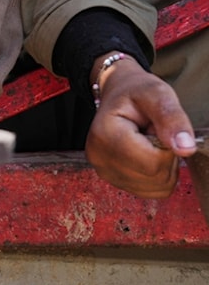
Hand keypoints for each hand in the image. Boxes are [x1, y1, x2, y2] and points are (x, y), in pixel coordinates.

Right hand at [85, 53, 197, 197]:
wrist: (117, 94)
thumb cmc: (136, 92)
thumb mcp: (157, 94)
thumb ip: (172, 119)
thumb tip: (186, 148)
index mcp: (105, 134)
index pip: (152, 163)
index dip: (169, 149)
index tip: (159, 129)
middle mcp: (99, 157)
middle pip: (154, 177)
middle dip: (167, 158)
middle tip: (156, 135)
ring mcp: (103, 171)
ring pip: (155, 188)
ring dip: (163, 168)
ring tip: (151, 144)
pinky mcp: (111, 180)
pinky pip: (150, 191)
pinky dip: (157, 177)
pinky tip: (148, 156)